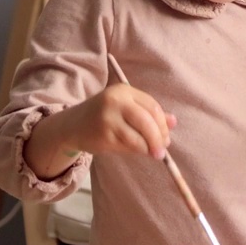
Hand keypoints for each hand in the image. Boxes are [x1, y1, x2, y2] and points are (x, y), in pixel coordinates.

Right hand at [26, 84, 175, 179]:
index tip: (166, 137)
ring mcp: (107, 118)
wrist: (71, 126)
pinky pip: (127, 145)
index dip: (163, 124)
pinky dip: (137, 150)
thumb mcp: (126, 108)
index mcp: (124, 91)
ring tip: (153, 153)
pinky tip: (138, 151)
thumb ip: (149, 113)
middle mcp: (115, 101)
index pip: (152, 107)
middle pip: (147, 120)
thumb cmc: (104, 116)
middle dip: (159, 137)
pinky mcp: (102, 135)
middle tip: (163, 150)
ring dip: (150, 147)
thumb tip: (173, 122)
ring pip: (138, 136)